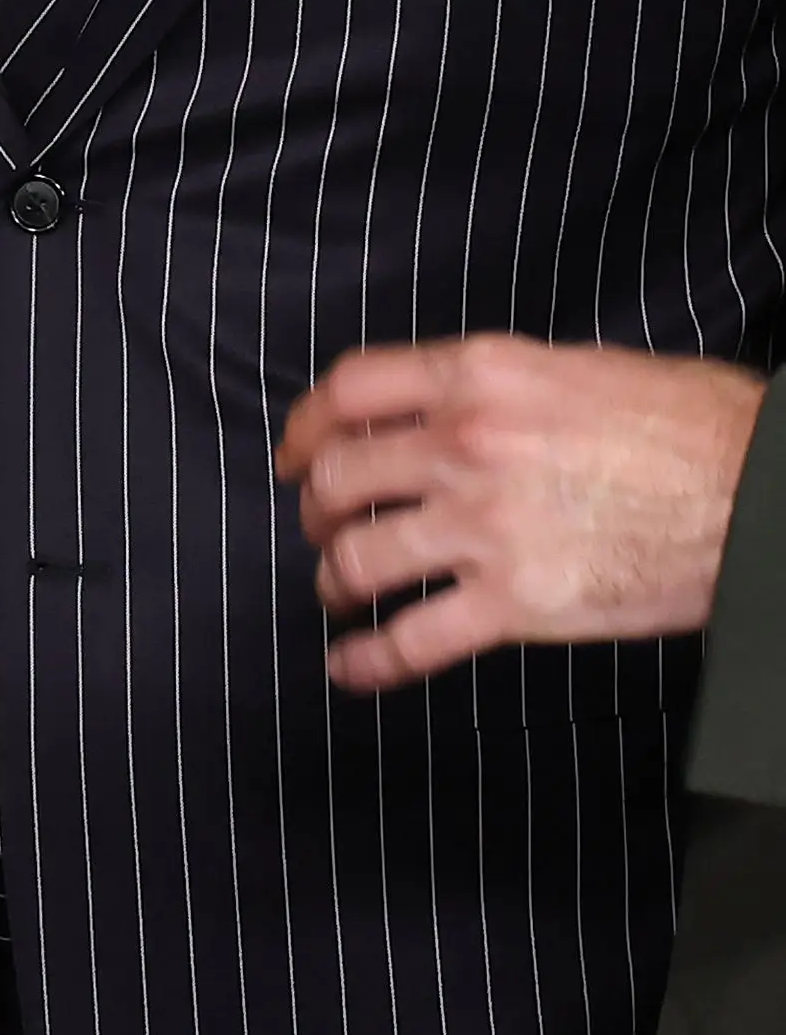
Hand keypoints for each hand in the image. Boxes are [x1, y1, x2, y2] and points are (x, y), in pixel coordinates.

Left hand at [278, 333, 765, 692]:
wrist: (758, 494)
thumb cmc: (692, 428)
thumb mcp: (580, 368)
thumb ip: (496, 387)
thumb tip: (440, 408)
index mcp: (483, 375)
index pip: (350, 390)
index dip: (306, 427)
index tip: (294, 453)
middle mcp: (469, 443)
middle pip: (339, 478)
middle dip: (318, 511)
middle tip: (324, 527)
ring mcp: (486, 525)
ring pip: (360, 559)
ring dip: (336, 579)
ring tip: (341, 589)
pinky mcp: (517, 602)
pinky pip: (411, 639)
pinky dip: (368, 661)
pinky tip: (350, 666)